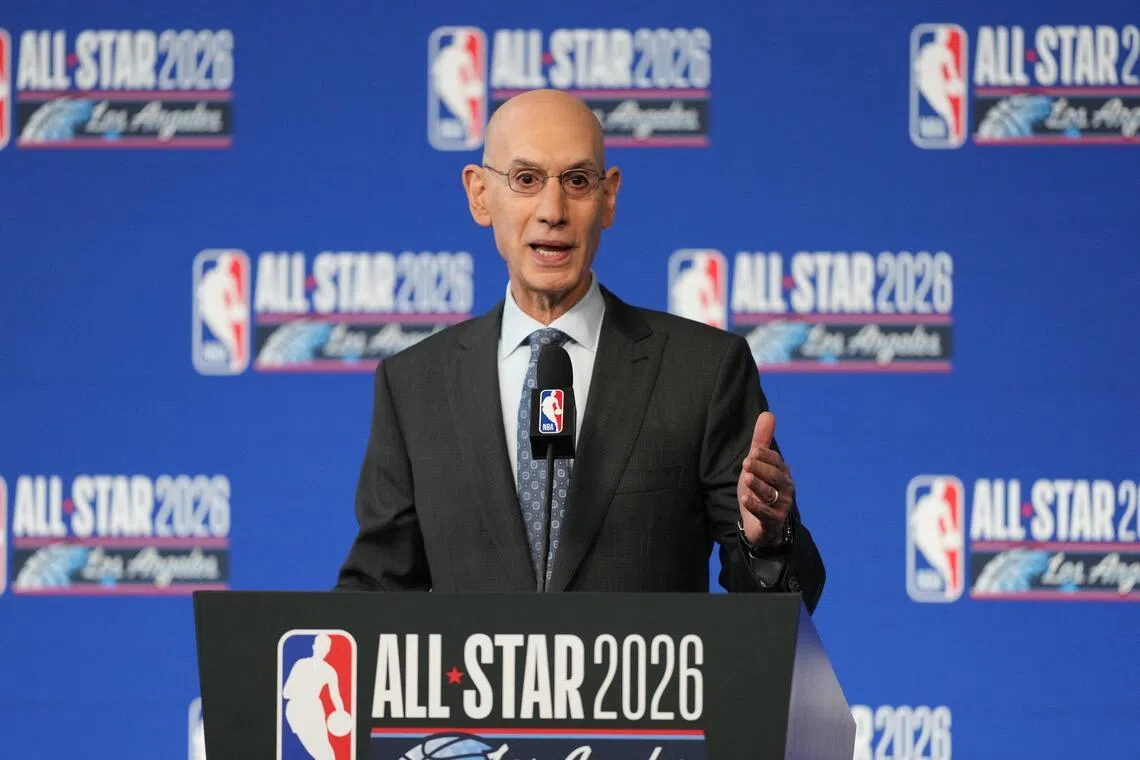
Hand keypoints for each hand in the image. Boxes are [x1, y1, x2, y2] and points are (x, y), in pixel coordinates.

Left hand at [737, 411, 794, 546]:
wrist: (760, 525)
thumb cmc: (760, 490)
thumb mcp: (757, 465)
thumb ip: (761, 442)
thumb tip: (768, 414)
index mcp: (782, 472)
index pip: (776, 462)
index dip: (765, 457)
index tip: (753, 451)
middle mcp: (785, 488)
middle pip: (775, 477)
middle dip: (761, 469)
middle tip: (746, 463)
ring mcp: (781, 506)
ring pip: (770, 494)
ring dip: (759, 486)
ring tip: (746, 479)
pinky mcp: (774, 522)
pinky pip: (766, 514)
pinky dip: (756, 506)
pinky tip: (746, 499)